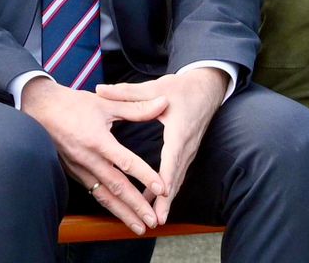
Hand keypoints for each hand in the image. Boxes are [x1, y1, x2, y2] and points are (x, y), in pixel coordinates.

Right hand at [21, 76, 167, 234]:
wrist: (40, 109)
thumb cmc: (73, 104)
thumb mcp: (106, 102)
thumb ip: (136, 107)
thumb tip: (163, 103)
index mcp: (98, 141)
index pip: (126, 163)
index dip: (145, 176)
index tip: (162, 189)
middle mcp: (89, 160)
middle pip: (116, 188)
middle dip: (136, 207)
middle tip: (153, 221)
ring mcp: (80, 169)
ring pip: (104, 196)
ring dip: (123, 213)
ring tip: (139, 228)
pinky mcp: (74, 173)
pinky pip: (94, 193)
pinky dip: (109, 205)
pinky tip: (120, 213)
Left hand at [97, 66, 228, 219]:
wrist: (208, 87)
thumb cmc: (182, 87)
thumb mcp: (156, 87)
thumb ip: (127, 93)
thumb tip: (99, 90)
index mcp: (178, 131)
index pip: (171, 160)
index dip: (164, 180)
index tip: (160, 198)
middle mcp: (186, 146)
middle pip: (175, 178)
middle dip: (166, 201)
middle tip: (155, 220)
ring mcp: (188, 151)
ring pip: (176, 179)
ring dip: (167, 200)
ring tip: (154, 219)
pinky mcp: (186, 152)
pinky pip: (176, 174)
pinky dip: (168, 190)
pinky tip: (155, 202)